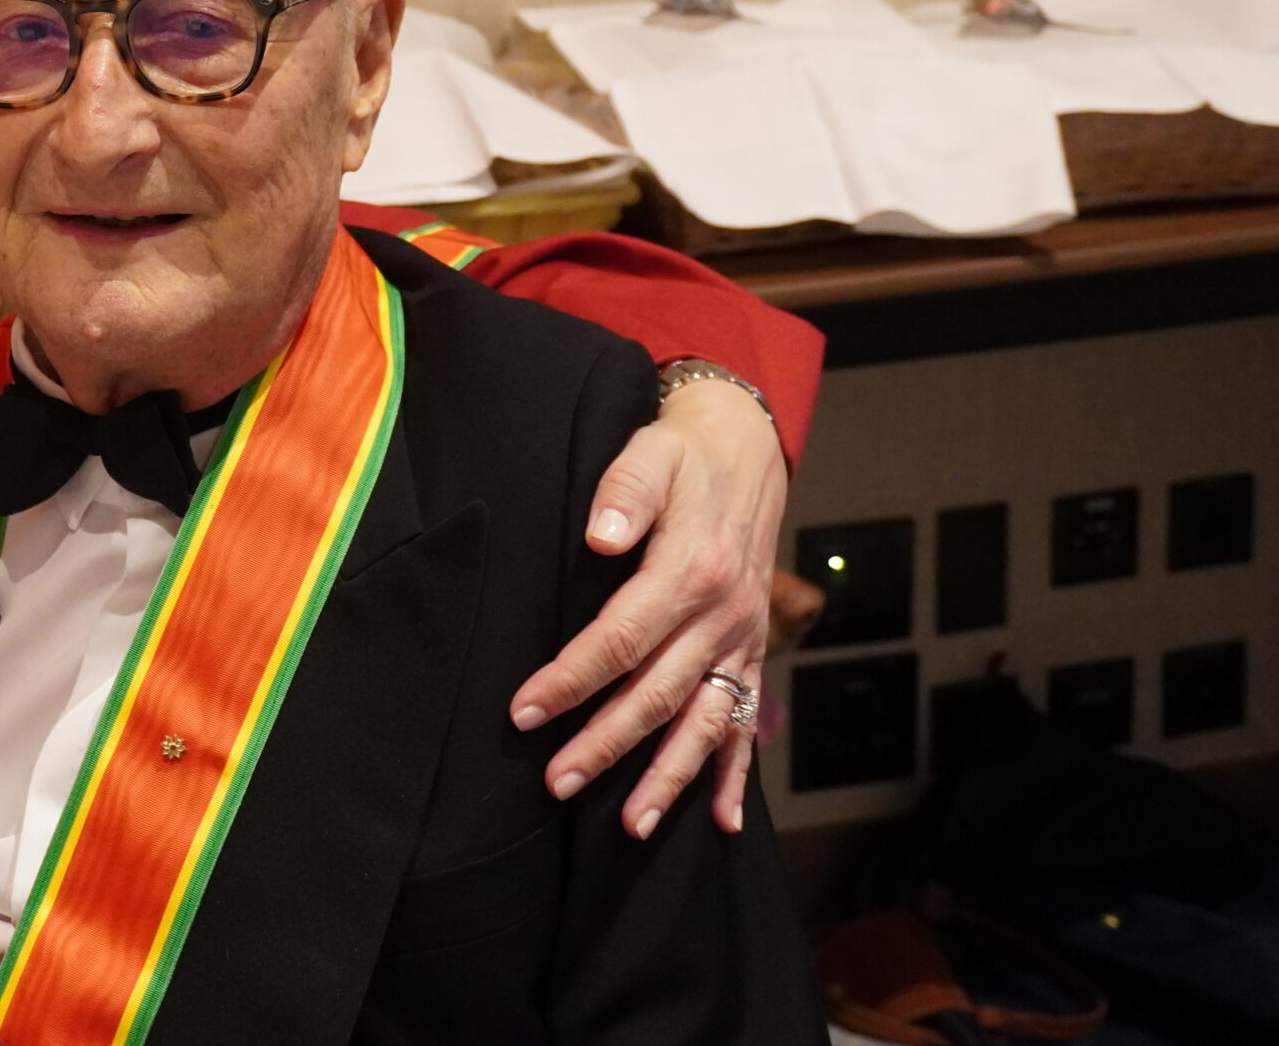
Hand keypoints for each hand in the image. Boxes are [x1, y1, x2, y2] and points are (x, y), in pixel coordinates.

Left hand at [507, 378, 784, 837]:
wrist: (746, 451)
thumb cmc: (682, 455)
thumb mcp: (650, 453)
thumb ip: (625, 491)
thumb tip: (602, 537)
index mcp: (688, 571)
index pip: (619, 639)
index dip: (571, 679)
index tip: (525, 712)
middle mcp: (720, 616)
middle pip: (656, 694)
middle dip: (605, 745)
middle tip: (556, 783)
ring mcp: (741, 640)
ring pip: (704, 723)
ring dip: (668, 777)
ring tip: (632, 826)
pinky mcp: (753, 652)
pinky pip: (747, 721)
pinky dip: (736, 774)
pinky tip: (722, 822)